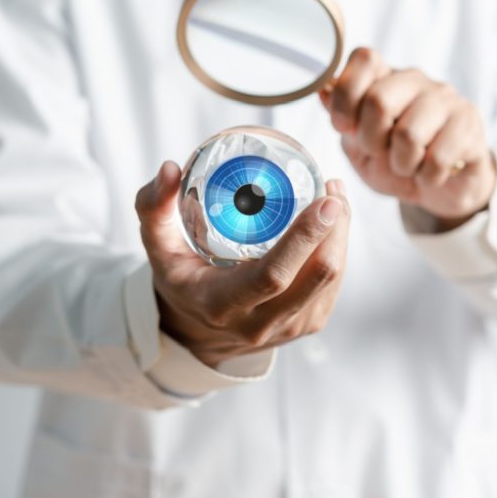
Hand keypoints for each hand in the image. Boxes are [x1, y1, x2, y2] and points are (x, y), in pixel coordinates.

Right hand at [135, 162, 350, 367]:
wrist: (196, 329)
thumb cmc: (180, 276)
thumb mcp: (157, 246)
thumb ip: (155, 206)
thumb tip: (170, 168)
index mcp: (221, 304)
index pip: (272, 275)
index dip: (304, 238)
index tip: (325, 200)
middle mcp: (258, 323)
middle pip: (316, 276)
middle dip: (336, 229)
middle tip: (332, 188)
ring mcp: (288, 328)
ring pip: (332, 279)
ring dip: (342, 235)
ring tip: (334, 197)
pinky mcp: (307, 325)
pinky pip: (334, 286)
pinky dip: (339, 250)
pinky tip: (333, 224)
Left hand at [320, 47, 495, 229]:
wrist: (441, 188)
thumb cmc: (397, 163)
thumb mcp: (359, 147)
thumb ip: (342, 120)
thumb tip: (323, 91)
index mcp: (385, 78)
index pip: (365, 58)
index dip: (346, 97)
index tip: (345, 127)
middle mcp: (416, 80)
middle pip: (379, 99)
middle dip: (370, 140)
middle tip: (379, 153)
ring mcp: (446, 99)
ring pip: (409, 133)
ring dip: (401, 164)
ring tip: (408, 166)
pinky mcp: (470, 123)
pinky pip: (437, 157)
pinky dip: (427, 176)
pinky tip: (431, 173)